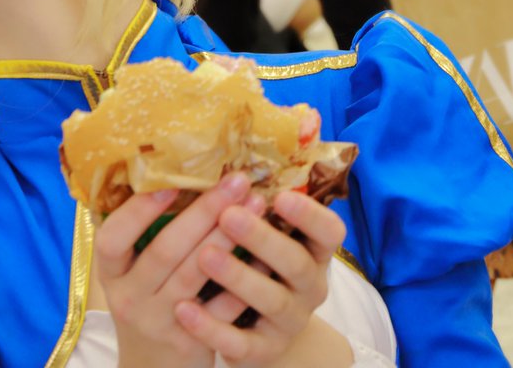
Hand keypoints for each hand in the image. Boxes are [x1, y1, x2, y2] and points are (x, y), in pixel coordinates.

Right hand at [95, 174, 264, 367]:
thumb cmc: (149, 304)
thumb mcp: (133, 276)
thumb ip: (146, 237)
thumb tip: (180, 170)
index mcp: (112, 275)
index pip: (113, 240)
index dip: (138, 211)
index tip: (171, 182)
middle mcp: (129, 299)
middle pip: (164, 250)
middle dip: (203, 212)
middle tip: (236, 180)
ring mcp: (158, 324)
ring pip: (195, 275)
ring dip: (228, 236)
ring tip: (257, 205)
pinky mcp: (190, 344)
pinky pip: (223, 308)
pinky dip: (246, 278)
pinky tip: (267, 253)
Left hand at [173, 191, 349, 366]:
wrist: (261, 332)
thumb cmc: (261, 269)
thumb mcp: (271, 241)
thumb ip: (260, 209)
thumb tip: (230, 163)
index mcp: (314, 253)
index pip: (330, 231)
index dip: (310, 215)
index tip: (280, 195)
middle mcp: (310, 287)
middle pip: (296, 263)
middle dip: (263, 239)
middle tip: (229, 215)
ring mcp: (289, 322)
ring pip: (270, 300)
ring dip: (238, 276)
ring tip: (204, 255)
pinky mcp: (263, 351)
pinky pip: (239, 342)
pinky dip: (210, 326)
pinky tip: (183, 308)